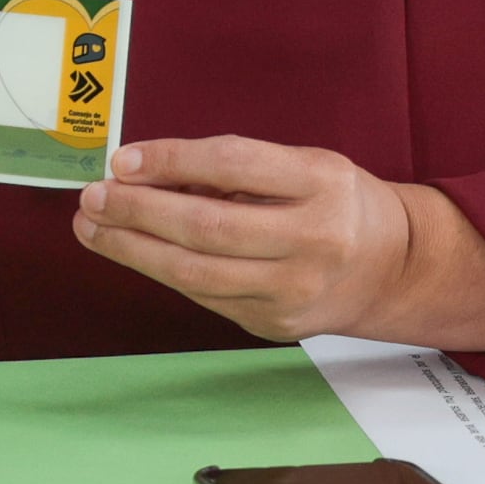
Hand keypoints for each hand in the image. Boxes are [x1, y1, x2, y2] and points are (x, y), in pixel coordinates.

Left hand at [70, 137, 484, 351]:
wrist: (392, 269)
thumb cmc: (332, 201)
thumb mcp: (300, 163)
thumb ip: (231, 165)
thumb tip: (143, 169)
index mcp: (321, 184)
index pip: (233, 166)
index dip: (170, 161)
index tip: (121, 159)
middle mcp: (313, 240)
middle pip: (207, 228)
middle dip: (137, 213)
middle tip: (92, 197)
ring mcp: (294, 290)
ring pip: (196, 273)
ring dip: (132, 250)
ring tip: (92, 227)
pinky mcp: (274, 324)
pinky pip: (204, 295)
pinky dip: (161, 271)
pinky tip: (131, 251)